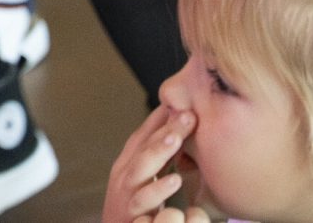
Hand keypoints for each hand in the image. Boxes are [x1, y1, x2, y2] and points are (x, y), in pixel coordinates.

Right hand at [103, 104, 198, 222]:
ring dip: (159, 151)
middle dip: (165, 129)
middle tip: (188, 114)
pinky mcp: (130, 214)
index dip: (160, 118)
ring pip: (141, 167)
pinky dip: (158, 189)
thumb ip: (160, 160)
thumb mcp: (145, 181)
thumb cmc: (135, 211)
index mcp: (128, 164)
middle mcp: (124, 175)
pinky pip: (143, 200)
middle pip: (143, 146)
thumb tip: (181, 135)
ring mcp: (125, 193)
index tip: (181, 101)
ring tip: (177, 138)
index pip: (143, 135)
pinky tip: (175, 180)